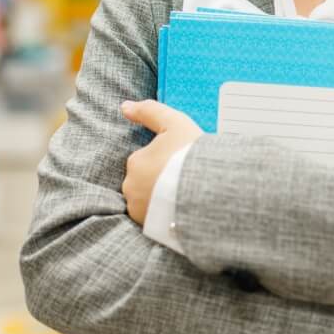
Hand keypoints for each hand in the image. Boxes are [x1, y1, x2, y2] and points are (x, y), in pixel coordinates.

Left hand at [120, 99, 203, 225]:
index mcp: (135, 162)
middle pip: (144, 181)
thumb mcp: (174, 123)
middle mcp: (131, 187)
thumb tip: (124, 106)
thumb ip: (148, 111)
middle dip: (160, 180)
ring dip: (161, 198)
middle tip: (185, 179)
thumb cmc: (190, 154)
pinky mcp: (150, 227)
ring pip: (148, 200)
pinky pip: (155, 219)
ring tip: (185, 196)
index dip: (165, 159)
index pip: (145, 159)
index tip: (182, 162)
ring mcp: (140, 210)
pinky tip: (182, 210)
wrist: (209, 191)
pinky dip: (164, 215)